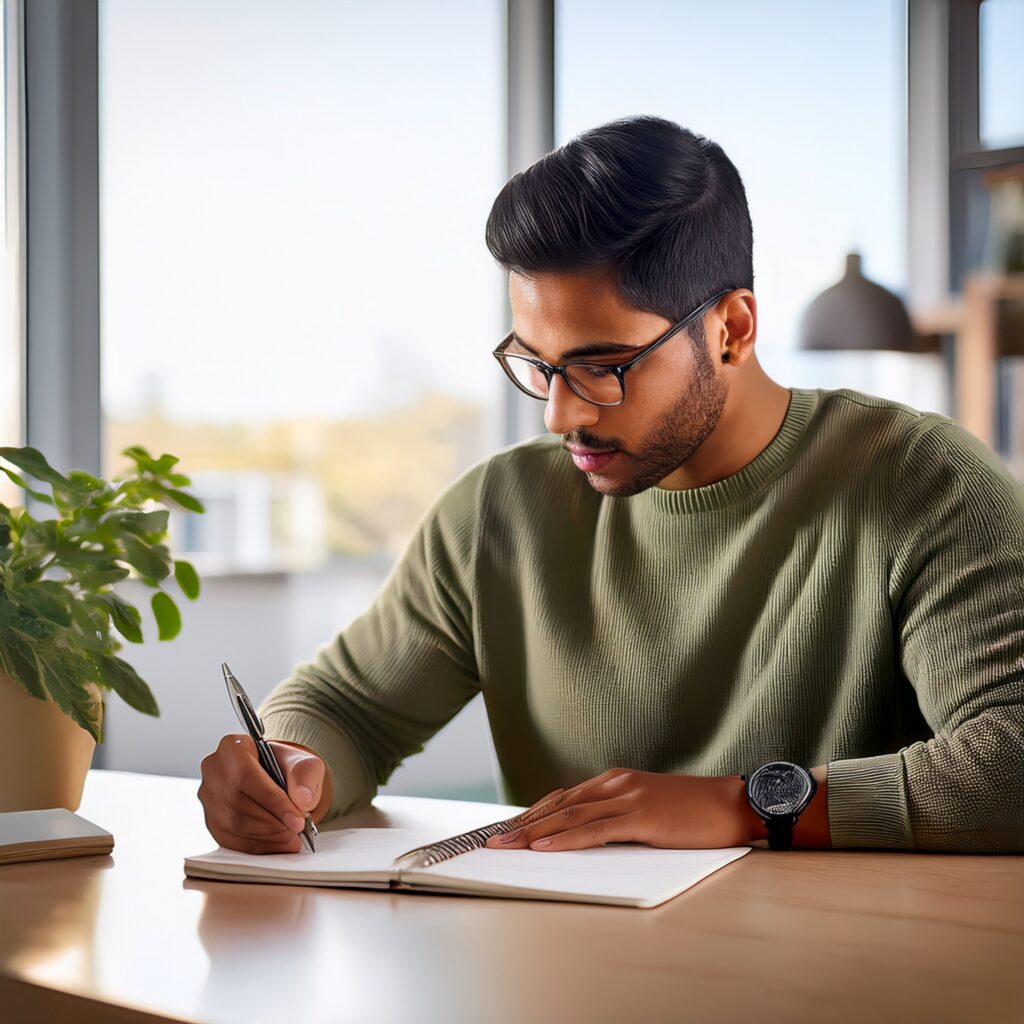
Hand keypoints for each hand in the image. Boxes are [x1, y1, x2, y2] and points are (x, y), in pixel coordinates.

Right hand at [198, 734, 331, 853]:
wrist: (279, 780)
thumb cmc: (287, 768)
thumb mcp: (305, 763)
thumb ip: (306, 775)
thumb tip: (302, 798)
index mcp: (232, 747)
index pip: (247, 776)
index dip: (274, 802)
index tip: (297, 820)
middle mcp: (214, 771)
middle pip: (239, 803)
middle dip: (273, 822)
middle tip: (298, 829)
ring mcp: (209, 799)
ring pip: (234, 825)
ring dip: (268, 836)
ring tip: (292, 836)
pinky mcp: (212, 823)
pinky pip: (231, 842)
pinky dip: (259, 847)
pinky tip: (278, 843)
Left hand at [485, 769, 763, 851]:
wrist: (734, 803)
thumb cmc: (695, 811)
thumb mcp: (648, 807)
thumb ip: (618, 815)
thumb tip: (587, 834)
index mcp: (615, 780)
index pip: (563, 796)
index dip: (532, 813)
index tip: (506, 828)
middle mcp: (616, 784)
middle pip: (558, 804)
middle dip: (522, 823)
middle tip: (492, 840)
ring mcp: (628, 798)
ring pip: (570, 815)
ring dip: (534, 832)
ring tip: (506, 845)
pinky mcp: (641, 817)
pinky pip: (596, 830)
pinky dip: (566, 839)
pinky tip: (545, 848)